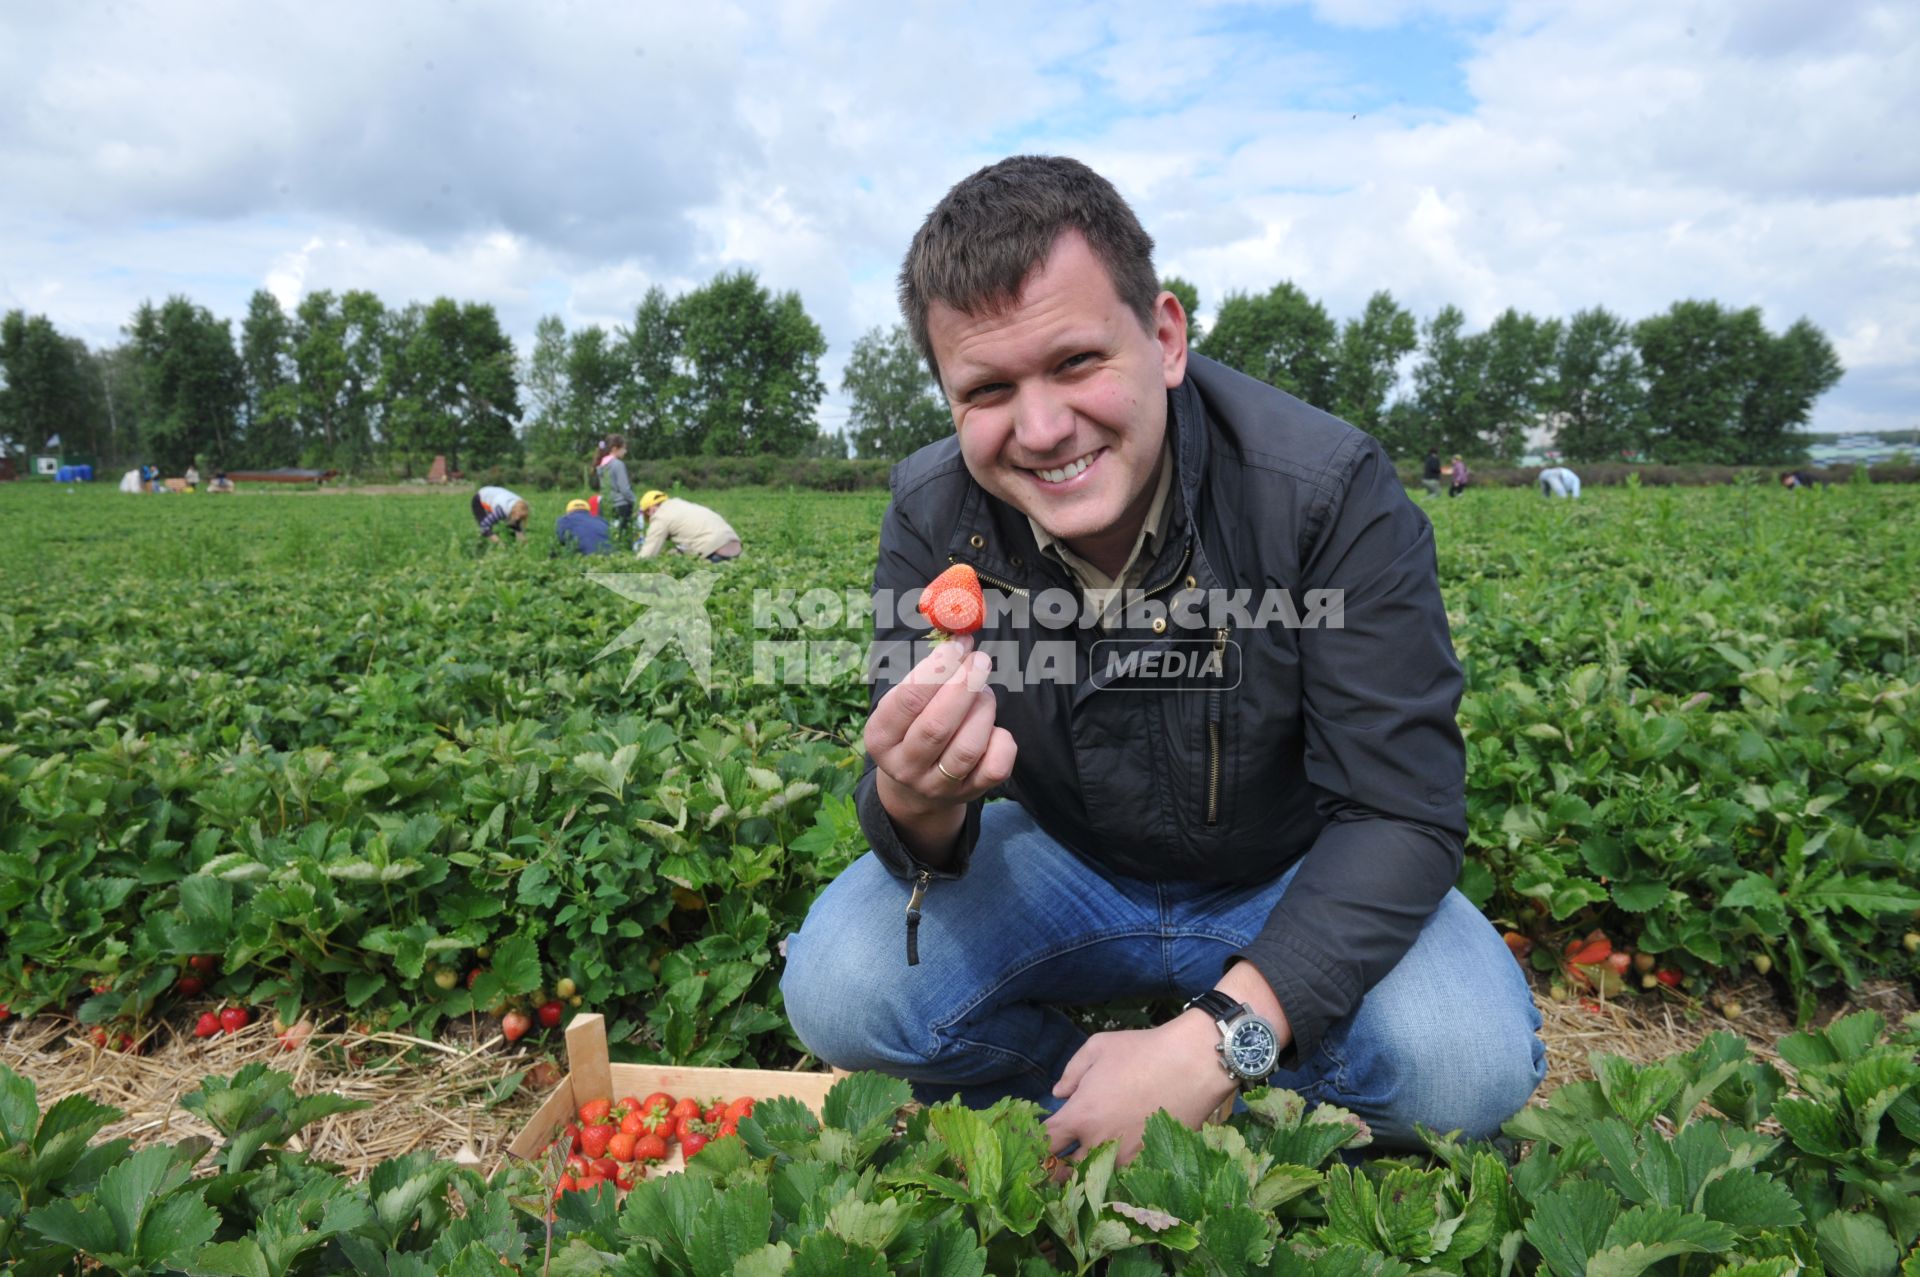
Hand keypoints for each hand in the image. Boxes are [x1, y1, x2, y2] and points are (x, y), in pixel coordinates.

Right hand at [865, 636, 1016, 817]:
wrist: (916, 787)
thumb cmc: (912, 727)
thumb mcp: (902, 704)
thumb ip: (925, 676)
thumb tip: (960, 640)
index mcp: (880, 737)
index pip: (908, 700)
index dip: (937, 668)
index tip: (958, 645)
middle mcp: (905, 765)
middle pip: (937, 726)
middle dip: (964, 686)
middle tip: (980, 660)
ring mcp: (937, 785)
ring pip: (968, 747)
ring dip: (983, 709)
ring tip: (985, 691)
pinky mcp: (968, 793)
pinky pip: (995, 767)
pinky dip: (1001, 739)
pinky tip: (993, 726)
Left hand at [1042, 1014, 1236, 1173]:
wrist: (1192, 1064)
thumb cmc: (1142, 1050)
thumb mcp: (1097, 1047)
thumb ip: (1071, 1073)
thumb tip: (1058, 1093)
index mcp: (1080, 1115)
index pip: (1045, 1143)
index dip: (1037, 1144)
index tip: (1038, 1140)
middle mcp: (1099, 1142)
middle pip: (1065, 1171)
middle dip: (1056, 1167)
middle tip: (1057, 1160)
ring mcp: (1126, 1156)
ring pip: (1096, 1178)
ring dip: (1087, 1173)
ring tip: (1087, 1162)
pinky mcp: (1150, 1161)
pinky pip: (1125, 1176)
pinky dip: (1118, 1172)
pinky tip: (1118, 1160)